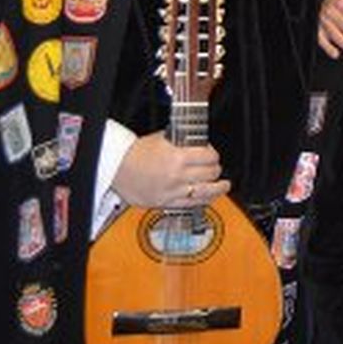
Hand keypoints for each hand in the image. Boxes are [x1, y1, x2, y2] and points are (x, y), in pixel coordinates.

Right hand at [111, 132, 229, 207]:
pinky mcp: (166, 202)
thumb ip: (183, 142)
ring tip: (225, 185)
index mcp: (177, 157)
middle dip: (215, 169)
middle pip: (210, 174)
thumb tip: (200, 143)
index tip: (212, 154)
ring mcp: (172, 191)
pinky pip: (191, 204)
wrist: (117, 167)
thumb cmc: (137, 153)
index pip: (209, 157)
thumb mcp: (164, 139)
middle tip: (214, 166)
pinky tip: (209, 197)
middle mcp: (177, 176)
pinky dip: (203, 200)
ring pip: (205, 192)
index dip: (214, 154)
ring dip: (219, 188)